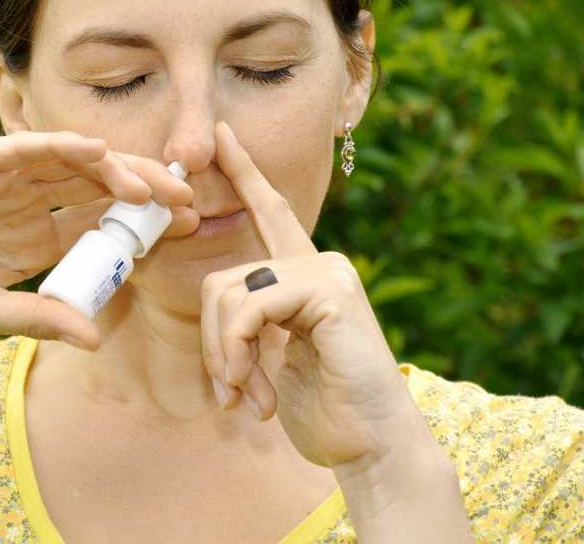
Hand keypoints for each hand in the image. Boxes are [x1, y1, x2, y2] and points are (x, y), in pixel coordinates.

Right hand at [0, 130, 194, 346]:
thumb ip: (40, 318)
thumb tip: (97, 339)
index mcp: (35, 239)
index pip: (102, 224)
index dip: (143, 224)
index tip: (187, 228)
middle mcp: (26, 204)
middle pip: (98, 188)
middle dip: (145, 193)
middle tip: (189, 201)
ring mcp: (1, 181)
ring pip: (71, 164)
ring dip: (114, 170)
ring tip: (153, 188)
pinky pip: (23, 149)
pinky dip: (58, 147)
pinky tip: (95, 153)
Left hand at [201, 120, 421, 469]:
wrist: (372, 447)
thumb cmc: (325, 410)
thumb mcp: (274, 363)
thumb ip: (250, 329)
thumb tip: (218, 323)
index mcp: (304, 277)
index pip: (270, 214)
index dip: (244, 174)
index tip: (220, 136)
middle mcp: (319, 264)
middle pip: (221, 279)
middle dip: (212, 344)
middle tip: (228, 392)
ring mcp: (327, 272)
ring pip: (230, 293)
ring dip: (224, 358)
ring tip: (246, 399)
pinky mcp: (330, 290)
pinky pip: (250, 306)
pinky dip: (237, 352)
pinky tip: (258, 395)